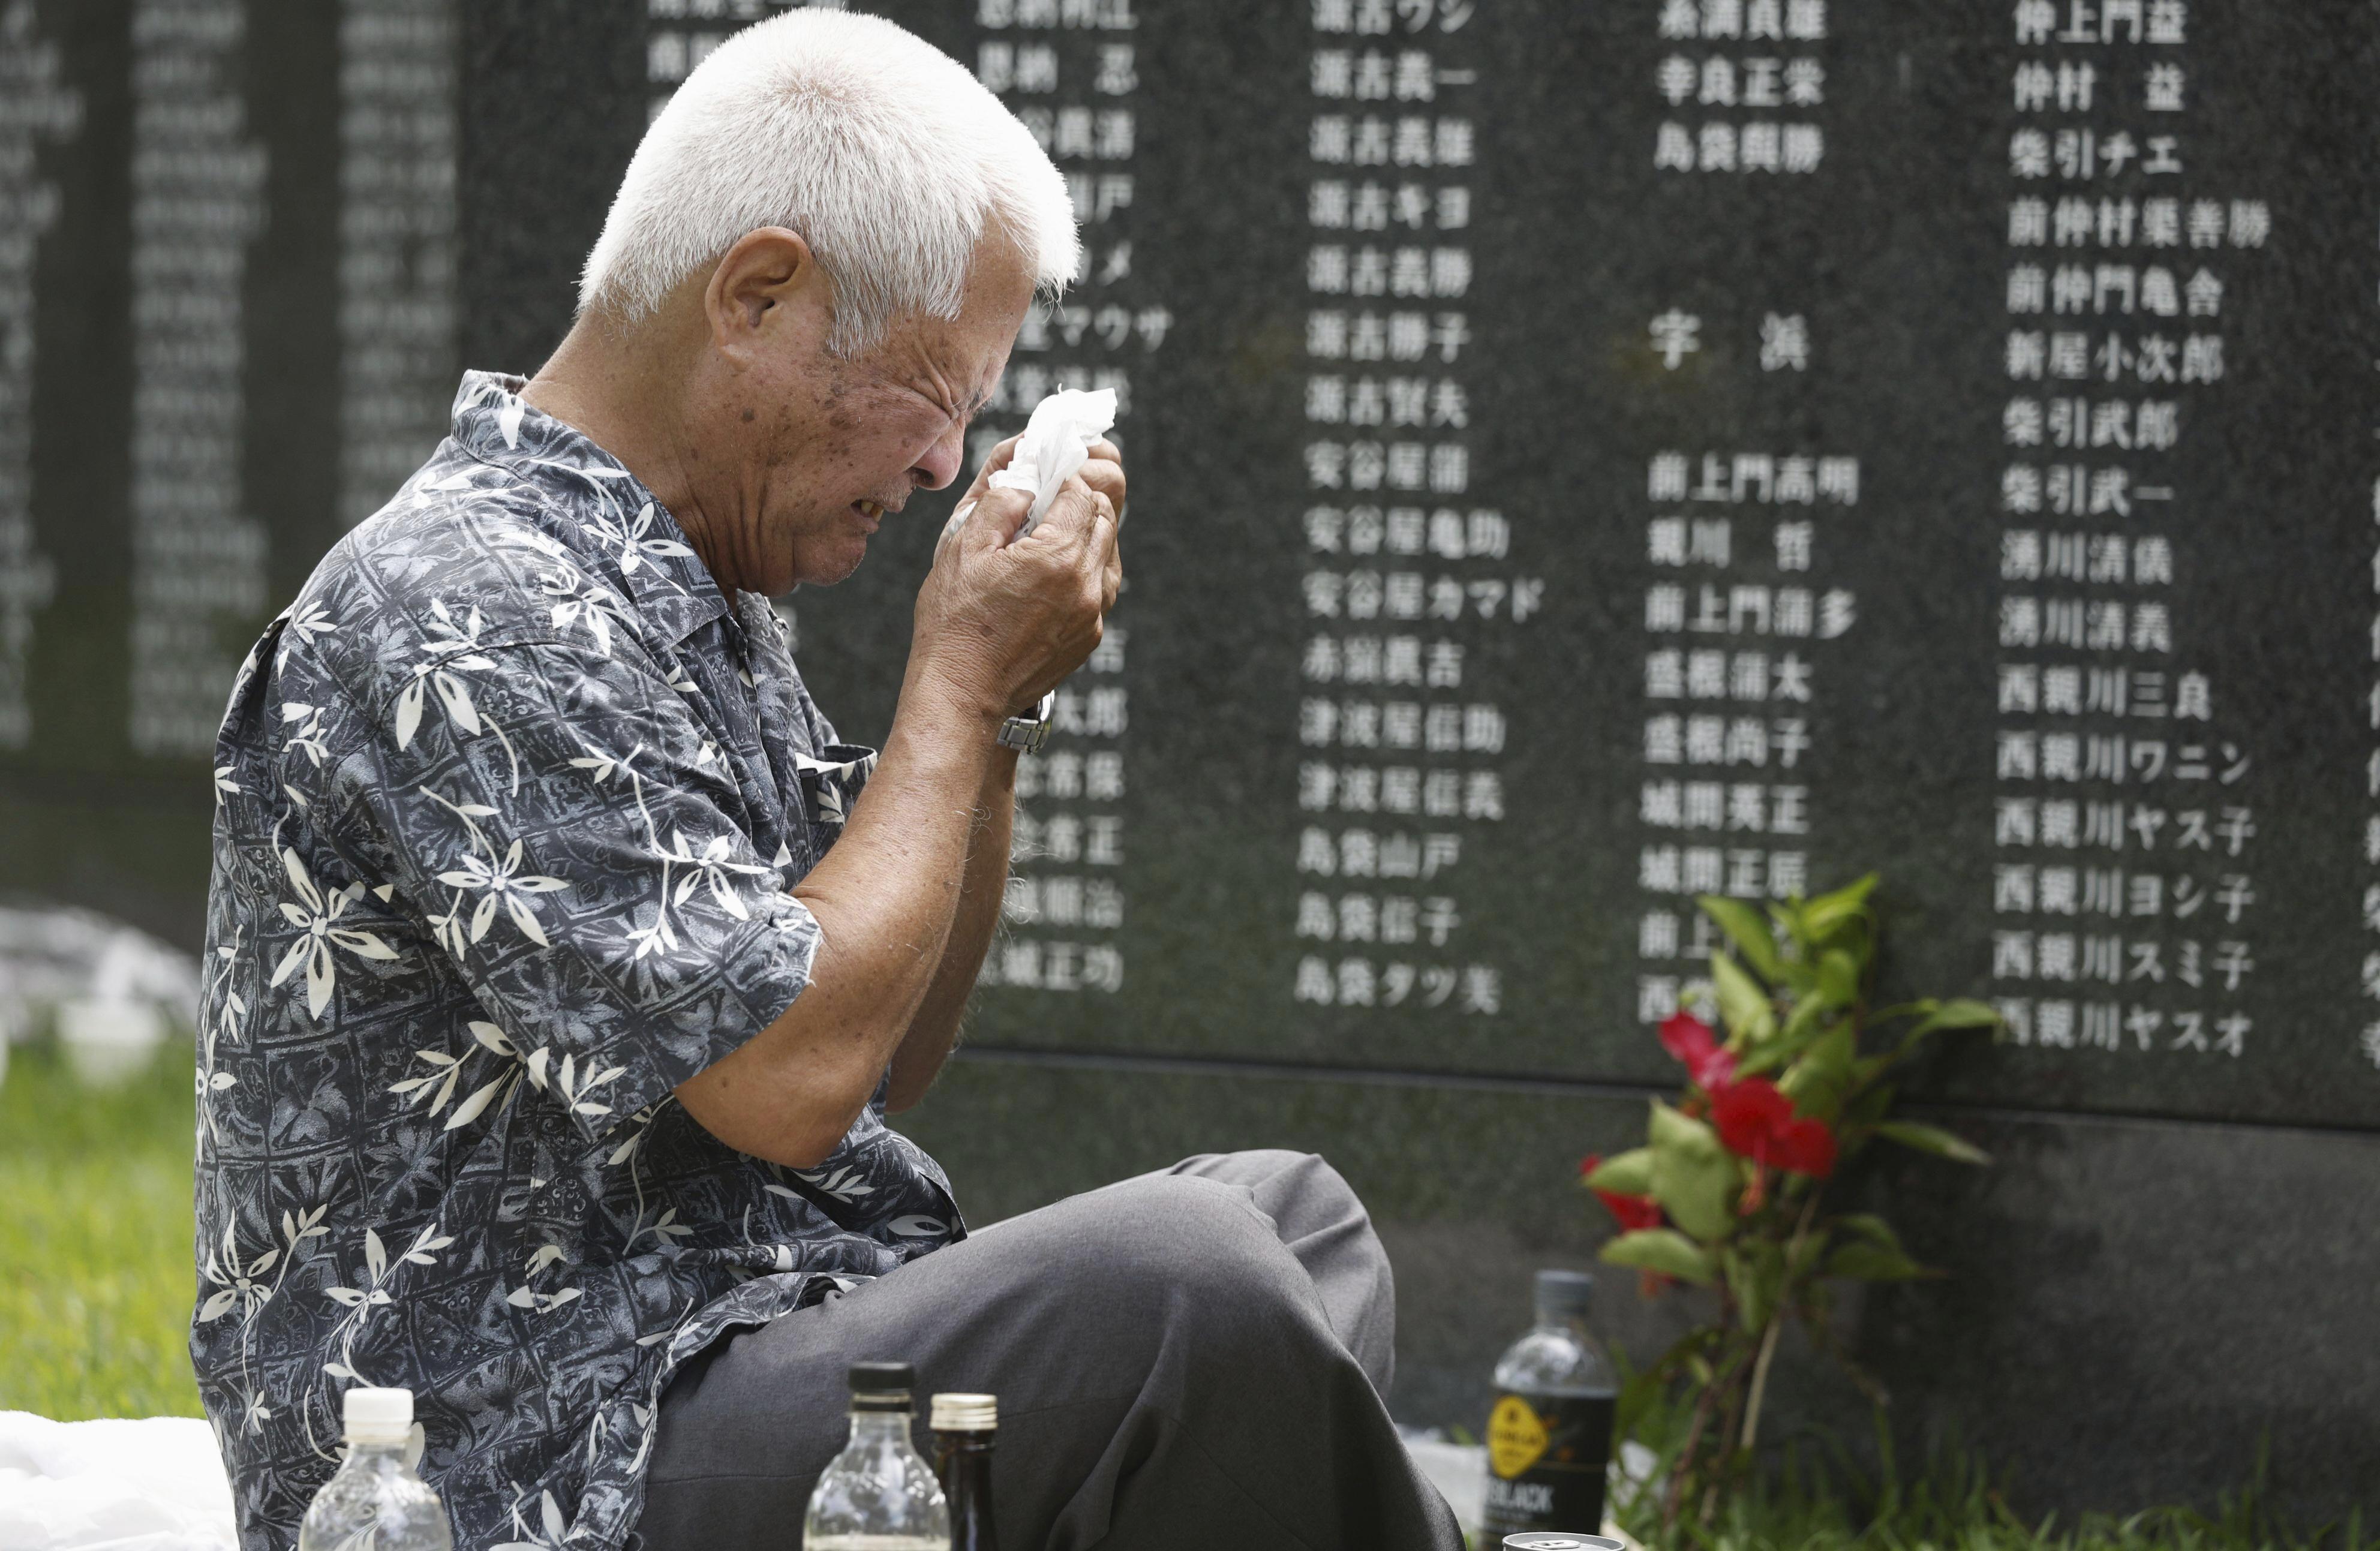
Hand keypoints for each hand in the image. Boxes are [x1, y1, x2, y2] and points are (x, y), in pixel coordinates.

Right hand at [910, 437, 1124, 719]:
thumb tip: (1026, 481)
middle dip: (1081, 503)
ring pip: (1109, 553)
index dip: (1062, 480)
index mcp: (1057, 556)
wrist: (963, 692)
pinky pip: (1102, 588)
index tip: (1045, 479)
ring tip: (1055, 535)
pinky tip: (1058, 572)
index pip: (1080, 494)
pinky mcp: (1089, 638)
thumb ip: (1001, 503)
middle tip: (1051, 501)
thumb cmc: (955, 623)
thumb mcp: (964, 548)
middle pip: (1104, 519)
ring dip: (1089, 535)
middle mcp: (1085, 585)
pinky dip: (1087, 570)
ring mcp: (1092, 615)